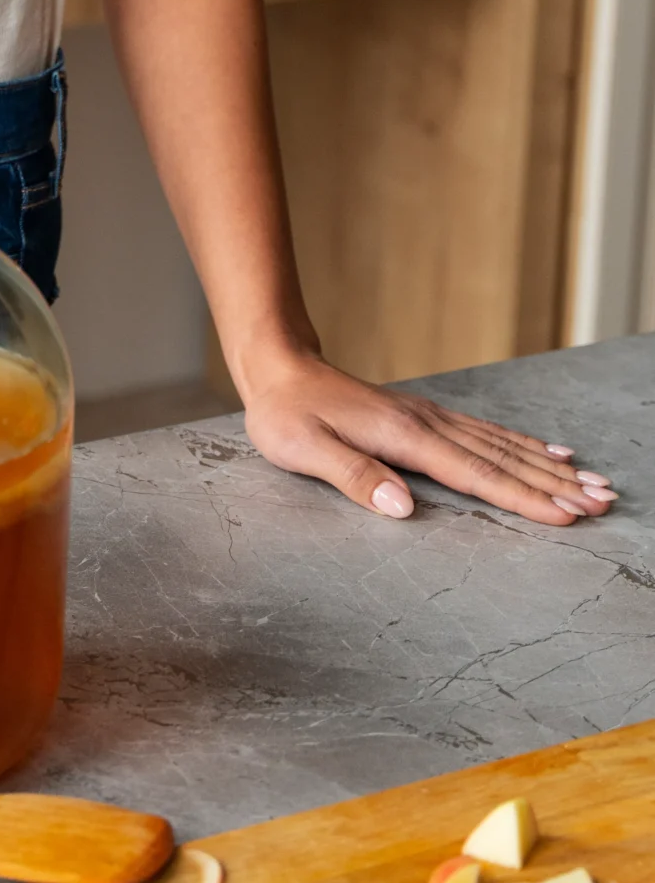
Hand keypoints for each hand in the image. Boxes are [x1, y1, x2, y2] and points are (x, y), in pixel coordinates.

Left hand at [239, 349, 616, 526]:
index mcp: (404, 437)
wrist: (279, 366)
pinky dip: (522, 443)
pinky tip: (546, 449)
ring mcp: (429, 417)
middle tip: (604, 501)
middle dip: (555, 483)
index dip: (523, 498)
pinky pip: (486, 432)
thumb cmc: (287, 413)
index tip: (566, 515)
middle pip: (502, 458)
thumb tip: (404, 508)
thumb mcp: (305, 449)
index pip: (475, 474)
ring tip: (592, 480)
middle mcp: (426, 424)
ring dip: (548, 465)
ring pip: (501, 444)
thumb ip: (355, 476)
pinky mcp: (424, 416)